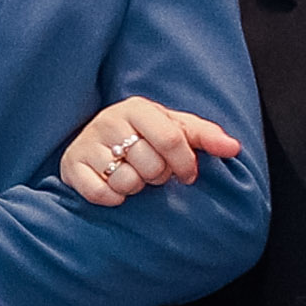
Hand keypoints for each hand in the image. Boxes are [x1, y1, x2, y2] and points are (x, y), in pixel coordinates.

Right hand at [58, 97, 248, 208]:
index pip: (171, 140)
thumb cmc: (142, 137)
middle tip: (151, 172)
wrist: (94, 144)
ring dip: (134, 187)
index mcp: (137, 108)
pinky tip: (114, 188)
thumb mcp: (174, 130)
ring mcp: (88, 143)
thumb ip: (204, 136)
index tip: (187, 176)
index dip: (185, 164)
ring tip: (131, 177)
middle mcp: (109, 120)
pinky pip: (101, 194)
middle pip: (151, 166)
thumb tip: (234, 148)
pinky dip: (113, 198)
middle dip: (157, 177)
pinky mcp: (72, 166)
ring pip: (126, 181)